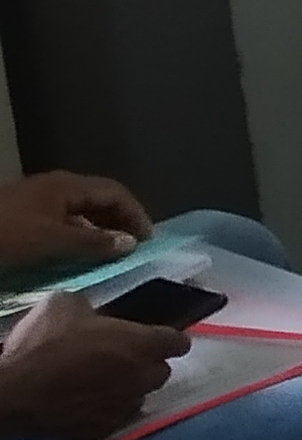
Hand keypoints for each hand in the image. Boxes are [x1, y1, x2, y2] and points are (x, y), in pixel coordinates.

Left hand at [0, 172, 149, 271]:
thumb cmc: (6, 237)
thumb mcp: (52, 242)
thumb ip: (93, 243)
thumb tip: (130, 242)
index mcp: (66, 185)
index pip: (115, 192)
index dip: (136, 214)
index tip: (149, 240)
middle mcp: (54, 186)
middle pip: (98, 198)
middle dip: (119, 220)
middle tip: (133, 247)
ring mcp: (36, 199)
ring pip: (79, 210)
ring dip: (97, 229)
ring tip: (108, 254)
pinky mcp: (22, 214)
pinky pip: (62, 220)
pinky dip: (76, 234)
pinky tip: (74, 254)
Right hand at [0, 295, 185, 439]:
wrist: (14, 395)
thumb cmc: (42, 345)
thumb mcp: (64, 304)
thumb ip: (91, 309)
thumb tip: (92, 317)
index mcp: (141, 344)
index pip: (176, 341)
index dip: (169, 338)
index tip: (160, 338)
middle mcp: (142, 378)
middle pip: (160, 372)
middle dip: (146, 365)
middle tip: (121, 359)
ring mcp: (124, 408)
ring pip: (138, 397)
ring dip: (127, 390)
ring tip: (101, 383)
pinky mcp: (102, 431)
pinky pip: (114, 418)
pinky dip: (105, 411)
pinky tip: (85, 404)